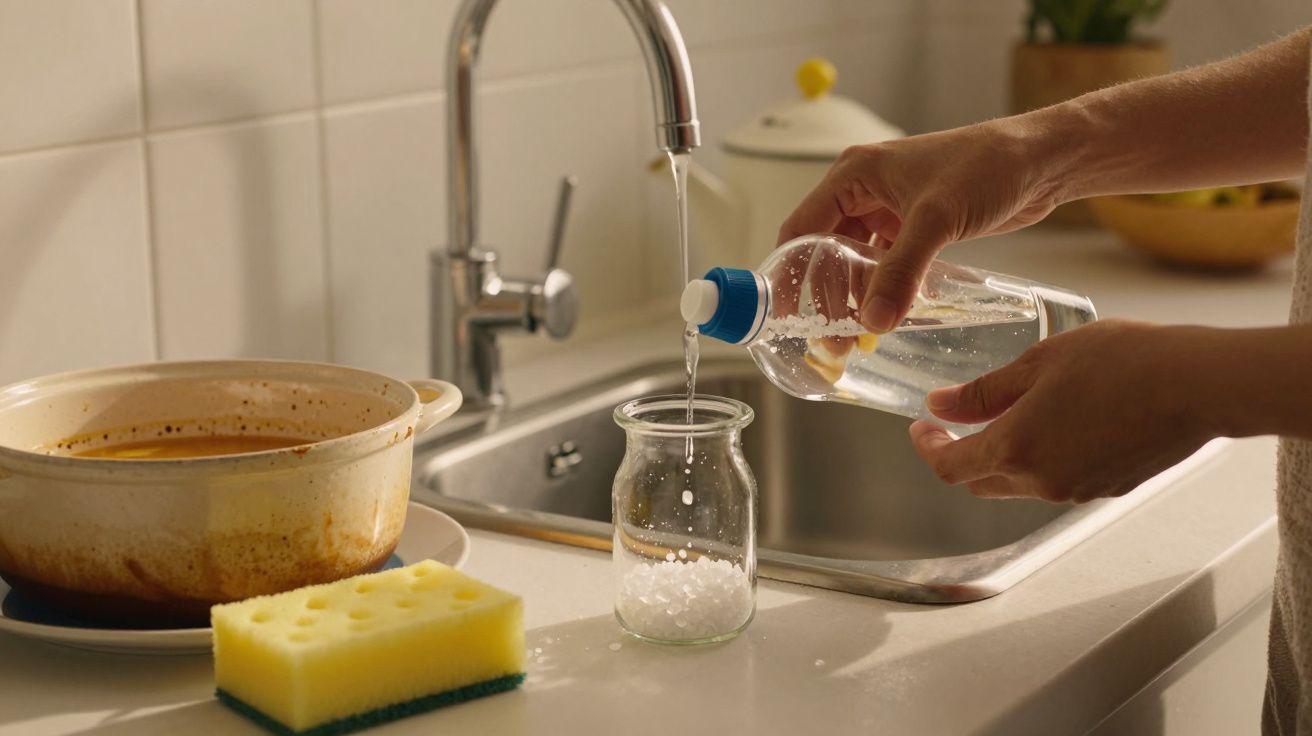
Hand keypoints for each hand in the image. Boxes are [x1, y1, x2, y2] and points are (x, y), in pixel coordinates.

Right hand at [777, 118, 1065, 332]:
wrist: (1043, 160)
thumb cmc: (989, 165)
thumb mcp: (937, 219)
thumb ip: (902, 272)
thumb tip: (873, 321)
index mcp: (853, 175)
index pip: (802, 228)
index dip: (789, 274)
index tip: (785, 315)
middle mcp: (865, 191)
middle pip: (825, 251)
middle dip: (825, 297)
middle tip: (830, 341)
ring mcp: (890, 209)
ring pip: (855, 262)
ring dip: (853, 299)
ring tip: (855, 340)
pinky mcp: (915, 227)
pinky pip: (884, 266)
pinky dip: (881, 291)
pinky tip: (885, 319)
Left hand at [908, 320, 1216, 503]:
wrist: (1197, 384)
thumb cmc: (1121, 362)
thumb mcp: (1038, 363)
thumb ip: (984, 391)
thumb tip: (941, 405)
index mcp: (1015, 449)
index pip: (950, 467)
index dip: (929, 448)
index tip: (923, 428)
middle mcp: (1042, 482)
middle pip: (981, 481)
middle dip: (963, 454)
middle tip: (958, 421)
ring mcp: (1076, 490)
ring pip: (1020, 483)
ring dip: (1006, 456)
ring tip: (1017, 411)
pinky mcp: (1107, 488)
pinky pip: (1058, 480)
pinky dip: (1045, 458)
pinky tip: (1061, 422)